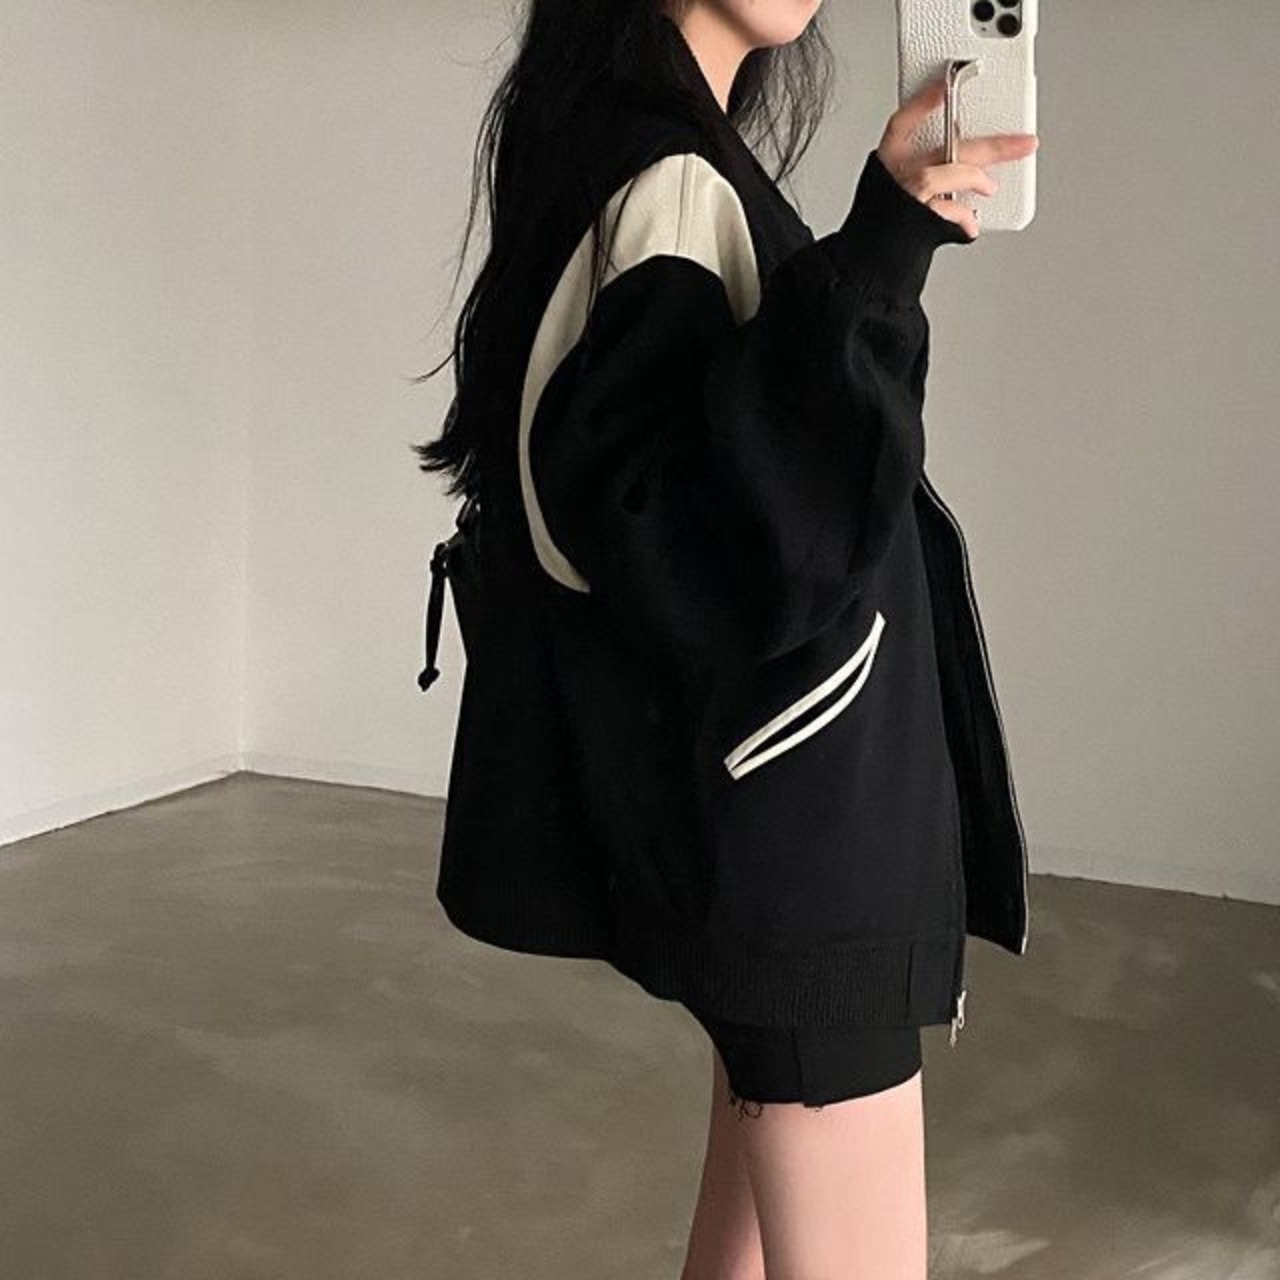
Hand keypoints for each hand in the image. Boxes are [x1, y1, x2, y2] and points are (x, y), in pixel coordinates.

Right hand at [875, 72, 1038, 239]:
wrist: (863, 275)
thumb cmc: (880, 238)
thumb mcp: (895, 198)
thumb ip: (926, 178)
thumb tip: (968, 169)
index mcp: (883, 167)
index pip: (902, 123)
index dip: (924, 102)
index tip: (947, 86)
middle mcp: (891, 179)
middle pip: (944, 147)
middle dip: (988, 145)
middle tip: (1023, 143)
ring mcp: (903, 200)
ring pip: (944, 174)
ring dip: (975, 179)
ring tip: (991, 188)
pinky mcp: (916, 223)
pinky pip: (949, 212)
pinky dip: (964, 218)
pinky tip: (970, 226)